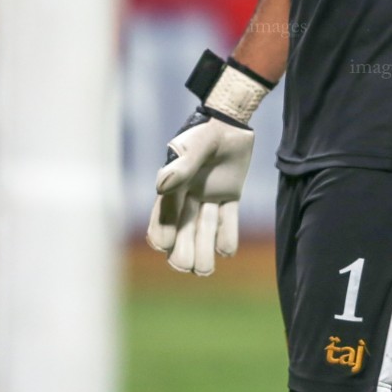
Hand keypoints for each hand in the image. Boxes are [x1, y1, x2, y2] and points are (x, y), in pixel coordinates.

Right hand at [145, 50, 274, 275]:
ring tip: (205, 271)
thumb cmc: (207, 132)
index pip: (164, 214)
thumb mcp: (195, 147)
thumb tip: (160, 186)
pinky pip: (227, 219)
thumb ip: (182, 167)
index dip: (163, 231)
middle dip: (183, 249)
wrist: (231, 121)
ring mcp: (209, 196)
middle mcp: (188, 194)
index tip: (166, 246)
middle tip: (187, 268)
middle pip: (183, 228)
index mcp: (174, 184)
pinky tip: (227, 251)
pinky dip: (227, 234)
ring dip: (204, 249)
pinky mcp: (229, 195)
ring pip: (204, 227)